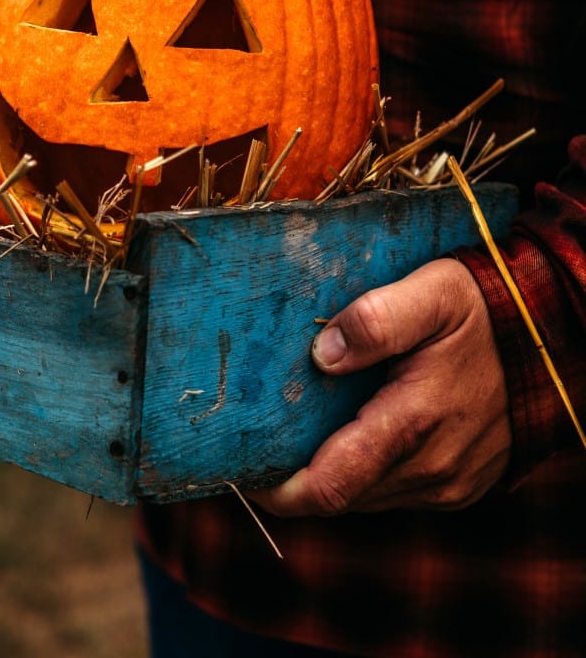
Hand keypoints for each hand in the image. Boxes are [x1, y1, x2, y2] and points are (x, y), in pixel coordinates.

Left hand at [248, 258, 511, 515]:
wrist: (551, 337)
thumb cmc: (483, 310)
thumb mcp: (432, 293)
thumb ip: (376, 320)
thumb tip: (321, 356)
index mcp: (416, 423)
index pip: (331, 484)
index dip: (277, 488)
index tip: (240, 470)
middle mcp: (432, 468)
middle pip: (339, 497)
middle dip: (291, 480)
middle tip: (252, 443)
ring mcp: (448, 484)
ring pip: (363, 498)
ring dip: (325, 476)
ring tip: (287, 437)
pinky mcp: (457, 485)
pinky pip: (390, 492)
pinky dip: (359, 473)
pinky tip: (339, 435)